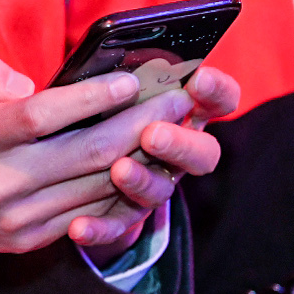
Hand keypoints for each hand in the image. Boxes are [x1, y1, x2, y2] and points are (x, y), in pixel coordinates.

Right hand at [0, 48, 222, 267]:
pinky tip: (145, 162)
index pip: (44, 115)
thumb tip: (26, 84)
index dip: (93, 96)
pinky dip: (123, 188)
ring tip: (174, 126)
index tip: (130, 78)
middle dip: (141, 122)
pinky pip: (88, 212)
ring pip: (98, 186)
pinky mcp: (28, 238)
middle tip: (177, 97)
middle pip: (87, 152)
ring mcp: (17, 217)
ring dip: (143, 156)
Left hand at [67, 64, 239, 264]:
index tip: (199, 79)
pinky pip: (116, 224)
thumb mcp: (105, 85)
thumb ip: (109, 76)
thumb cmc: (97, 103)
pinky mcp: (126, 214)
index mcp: (184, 110)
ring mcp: (157, 183)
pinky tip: (79, 227)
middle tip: (153, 134)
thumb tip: (97, 65)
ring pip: (162, 189)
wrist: (73, 160)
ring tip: (119, 170)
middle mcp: (179, 149)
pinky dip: (99, 227)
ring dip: (142, 180)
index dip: (217, 91)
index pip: (220, 99)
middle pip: (202, 152)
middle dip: (180, 143)